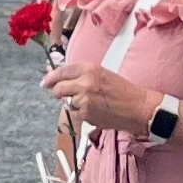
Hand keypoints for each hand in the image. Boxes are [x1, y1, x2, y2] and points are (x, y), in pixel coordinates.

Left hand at [43, 54, 162, 134]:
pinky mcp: (86, 114)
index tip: (45, 82)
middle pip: (58, 88)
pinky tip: (95, 112)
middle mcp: (85, 81)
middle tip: (64, 95)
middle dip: (58, 93)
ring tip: (89, 104)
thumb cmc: (123, 90)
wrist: (138, 107)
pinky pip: (75, 114)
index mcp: (90, 68)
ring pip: (66, 102)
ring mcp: (84, 98)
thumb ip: (82, 75)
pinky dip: (81, 114)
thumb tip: (60, 79)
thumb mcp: (102, 74)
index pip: (62, 71)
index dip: (51, 77)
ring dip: (72, 104)